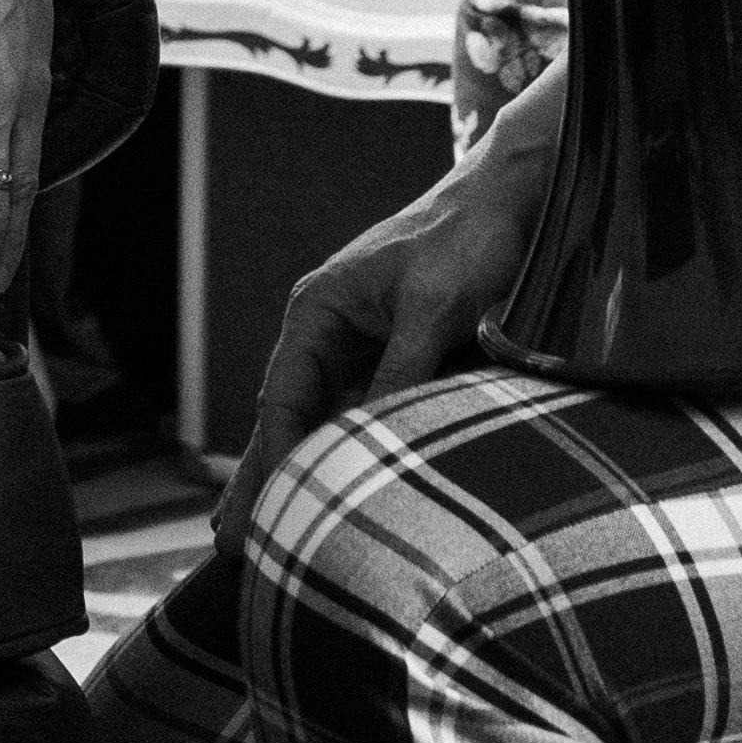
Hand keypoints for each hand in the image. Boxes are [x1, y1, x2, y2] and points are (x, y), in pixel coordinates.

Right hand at [229, 66, 562, 526]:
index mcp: (319, 308)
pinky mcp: (395, 361)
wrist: (514, 198)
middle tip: (228, 544)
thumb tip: (375, 442)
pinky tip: (329, 496)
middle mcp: (329, 330)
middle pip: (286, 418)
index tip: (266, 516)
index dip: (274, 460)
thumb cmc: (469, 240)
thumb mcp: (435, 307)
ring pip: (320, 424)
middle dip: (260, 480)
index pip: (282, 397)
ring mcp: (359, 348)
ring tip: (263, 538)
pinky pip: (360, 419)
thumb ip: (403, 372)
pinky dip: (341, 458)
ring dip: (295, 476)